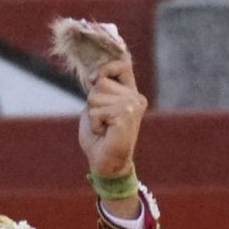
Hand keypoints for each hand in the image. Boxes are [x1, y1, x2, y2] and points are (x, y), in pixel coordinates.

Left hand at [78, 58, 146, 177]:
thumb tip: (93, 76)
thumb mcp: (96, 107)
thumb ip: (98, 90)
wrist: (106, 163)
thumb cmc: (99, 137)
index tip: (92, 79)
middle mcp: (136, 97)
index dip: (105, 68)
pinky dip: (94, 123)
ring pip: (95, 96)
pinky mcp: (127, 114)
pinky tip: (105, 133)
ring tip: (104, 127)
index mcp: (131, 93)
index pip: (122, 65)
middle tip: (102, 121)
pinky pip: (95, 111)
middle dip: (92, 102)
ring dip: (92, 115)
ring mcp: (133, 104)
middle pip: (100, 82)